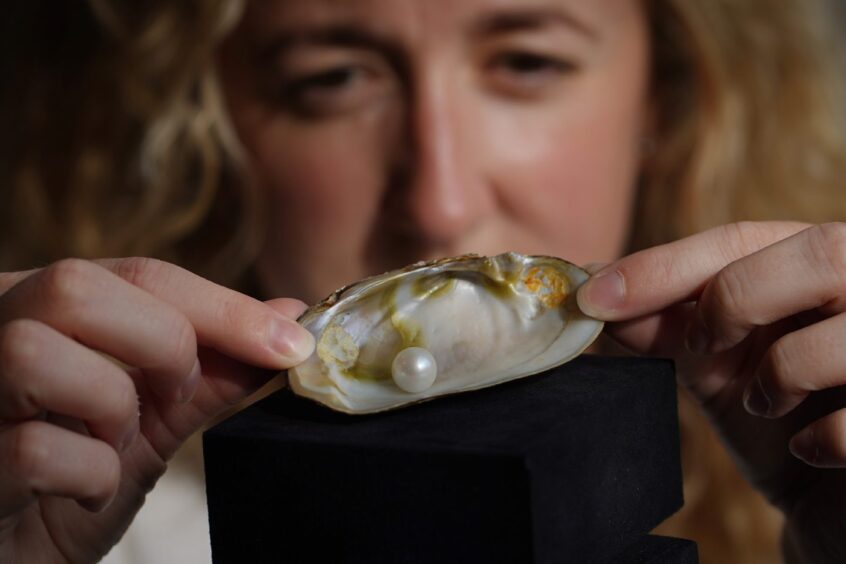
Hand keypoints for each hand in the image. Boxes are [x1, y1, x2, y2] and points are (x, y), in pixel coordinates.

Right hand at [0, 257, 313, 562]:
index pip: (138, 274)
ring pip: (35, 351)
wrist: (17, 557)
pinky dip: (89, 474)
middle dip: (161, 343)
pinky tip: (85, 490)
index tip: (293, 344)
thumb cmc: (75, 480)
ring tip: (117, 444)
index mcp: (40, 307)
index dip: (224, 307)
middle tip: (176, 395)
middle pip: (77, 286)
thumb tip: (290, 318)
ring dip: (111, 407)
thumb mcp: (154, 419)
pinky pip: (34, 449)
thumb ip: (214, 369)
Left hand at [577, 222, 845, 562]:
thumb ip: (670, 328)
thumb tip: (598, 295)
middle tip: (701, 346)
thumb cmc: (780, 421)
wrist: (831, 501)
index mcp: (818, 266)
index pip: (743, 239)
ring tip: (765, 402)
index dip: (665, 265)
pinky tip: (809, 450)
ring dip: (784, 369)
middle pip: (819, 250)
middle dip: (737, 297)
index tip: (594, 297)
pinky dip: (826, 435)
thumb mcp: (718, 369)